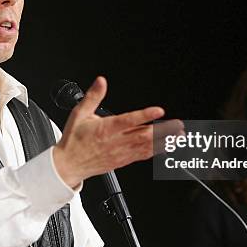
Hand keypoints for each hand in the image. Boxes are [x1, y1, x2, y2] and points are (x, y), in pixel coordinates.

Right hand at [53, 76, 183, 187]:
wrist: (69, 165)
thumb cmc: (74, 140)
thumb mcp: (79, 114)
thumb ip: (93, 96)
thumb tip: (101, 81)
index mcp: (105, 129)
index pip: (128, 120)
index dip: (144, 115)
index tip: (158, 111)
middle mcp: (115, 142)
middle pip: (143, 135)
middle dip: (163, 130)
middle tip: (177, 125)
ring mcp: (120, 153)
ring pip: (146, 147)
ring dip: (164, 141)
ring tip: (178, 136)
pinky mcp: (123, 161)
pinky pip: (142, 156)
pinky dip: (156, 151)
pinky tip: (165, 147)